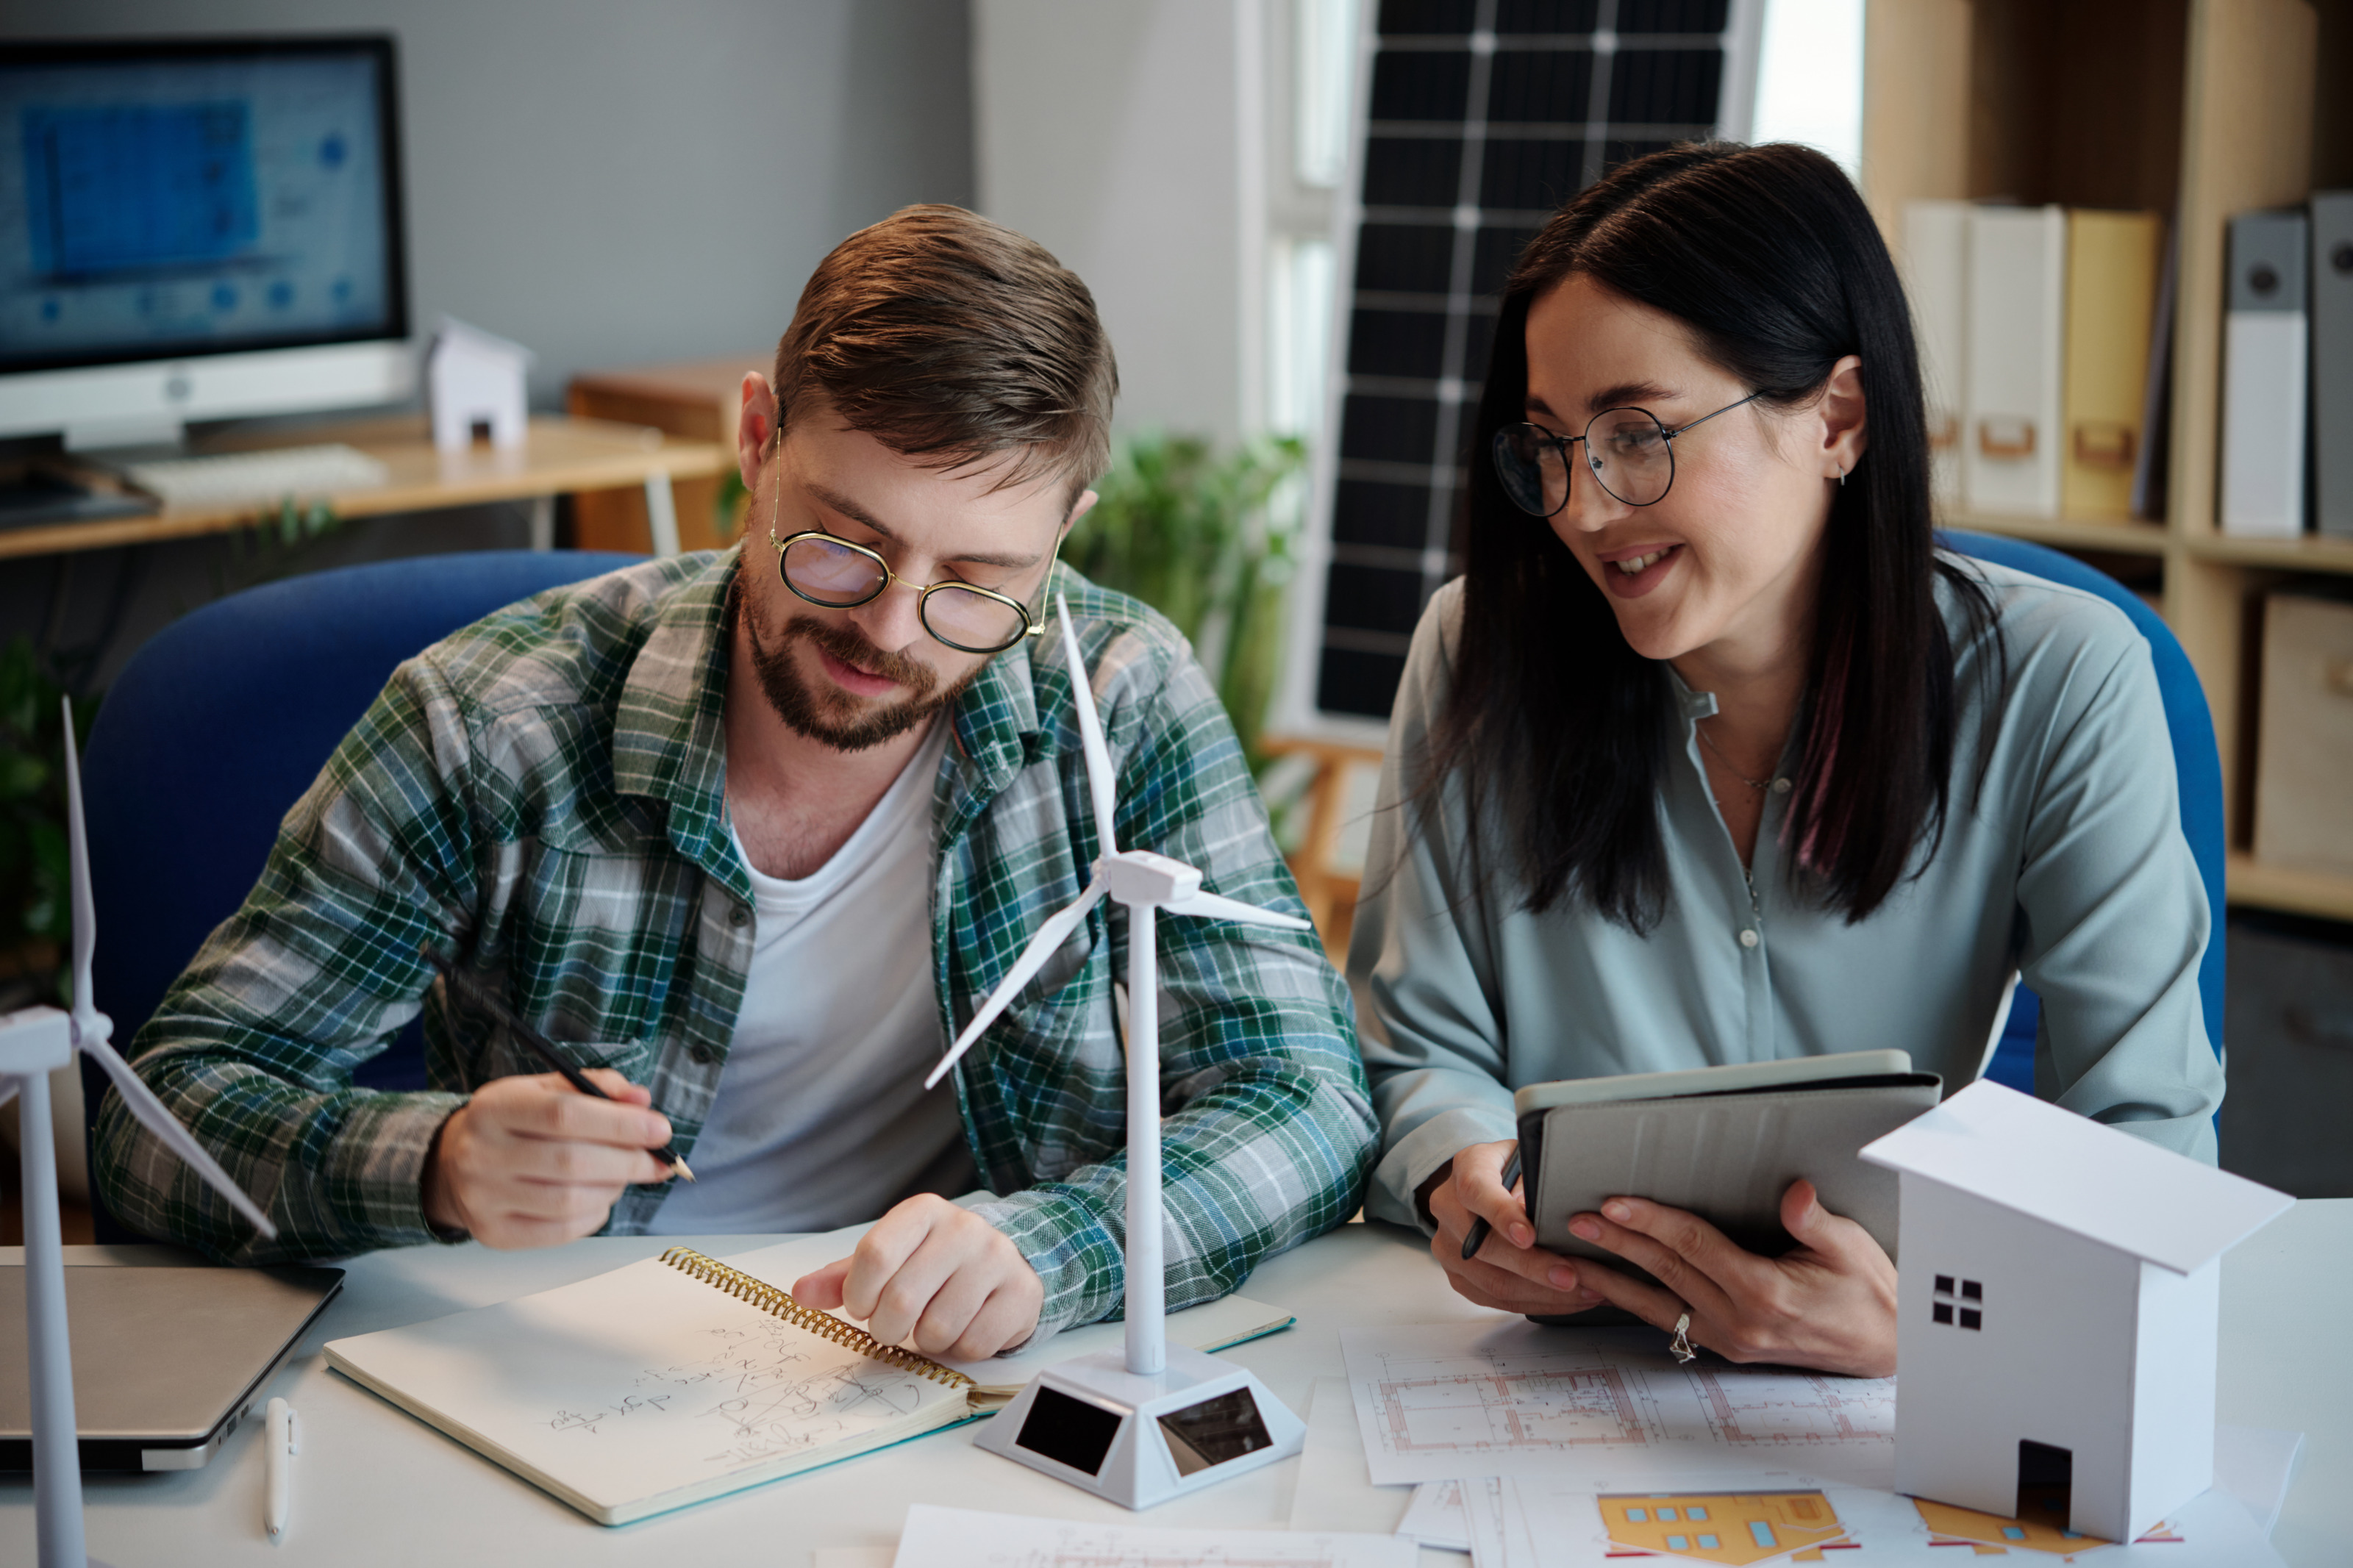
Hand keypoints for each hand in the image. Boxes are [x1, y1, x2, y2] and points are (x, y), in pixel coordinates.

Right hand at [421, 1070, 674, 1248]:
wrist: (453, 1164)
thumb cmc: (514, 1123)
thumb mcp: (545, 1089)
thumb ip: (595, 1087)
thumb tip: (641, 1101)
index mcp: (495, 1107)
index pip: (565, 1114)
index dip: (620, 1124)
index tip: (660, 1129)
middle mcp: (482, 1154)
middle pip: (572, 1162)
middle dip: (628, 1161)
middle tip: (658, 1160)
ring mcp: (484, 1199)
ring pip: (570, 1201)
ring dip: (614, 1189)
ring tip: (625, 1176)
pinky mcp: (494, 1234)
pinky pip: (562, 1231)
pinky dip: (595, 1214)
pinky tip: (600, 1198)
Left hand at [791, 1195, 1044, 1359]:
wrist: (1006, 1262)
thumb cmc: (935, 1264)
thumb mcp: (890, 1259)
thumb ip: (843, 1278)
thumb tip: (798, 1295)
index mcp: (923, 1212)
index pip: (874, 1255)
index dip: (859, 1294)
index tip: (862, 1307)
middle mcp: (964, 1228)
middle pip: (901, 1299)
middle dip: (887, 1328)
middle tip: (893, 1326)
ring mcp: (997, 1260)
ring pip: (938, 1328)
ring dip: (925, 1341)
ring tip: (932, 1323)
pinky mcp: (1021, 1293)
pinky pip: (973, 1344)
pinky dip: (959, 1350)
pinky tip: (963, 1328)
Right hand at [1423, 1139, 1607, 1317]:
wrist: (1486, 1184)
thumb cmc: (1516, 1169)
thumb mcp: (1528, 1158)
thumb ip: (1530, 1179)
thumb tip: (1533, 1208)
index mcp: (1467, 1167)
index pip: (1477, 1191)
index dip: (1502, 1216)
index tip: (1530, 1236)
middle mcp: (1449, 1208)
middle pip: (1485, 1246)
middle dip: (1532, 1266)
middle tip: (1571, 1277)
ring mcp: (1449, 1246)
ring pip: (1492, 1281)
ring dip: (1541, 1292)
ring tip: (1584, 1292)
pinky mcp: (1458, 1275)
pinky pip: (1495, 1299)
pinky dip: (1534, 1303)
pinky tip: (1566, 1300)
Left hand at [1561, 1178, 1897, 1376]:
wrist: (1884, 1346)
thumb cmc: (1868, 1292)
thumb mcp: (1850, 1248)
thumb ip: (1814, 1222)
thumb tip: (1794, 1193)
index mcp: (1765, 1293)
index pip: (1695, 1248)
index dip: (1653, 1221)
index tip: (1615, 1203)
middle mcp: (1741, 1321)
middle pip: (1666, 1272)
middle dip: (1617, 1243)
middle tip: (1576, 1220)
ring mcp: (1730, 1339)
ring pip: (1657, 1304)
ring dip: (1612, 1280)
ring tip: (1571, 1258)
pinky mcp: (1727, 1345)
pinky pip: (1671, 1321)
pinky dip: (1635, 1303)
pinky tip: (1610, 1288)